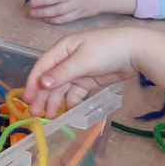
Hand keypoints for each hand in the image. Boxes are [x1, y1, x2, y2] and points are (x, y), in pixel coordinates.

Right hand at [25, 28, 143, 116]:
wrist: (136, 51)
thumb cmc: (106, 49)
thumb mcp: (82, 61)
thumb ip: (61, 73)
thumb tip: (41, 84)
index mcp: (62, 49)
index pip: (42, 67)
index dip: (33, 83)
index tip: (27, 99)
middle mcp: (67, 60)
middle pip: (50, 80)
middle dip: (42, 96)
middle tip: (36, 114)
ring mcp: (78, 71)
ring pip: (62, 88)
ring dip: (55, 101)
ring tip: (51, 116)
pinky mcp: (89, 81)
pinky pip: (75, 93)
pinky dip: (71, 102)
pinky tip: (68, 111)